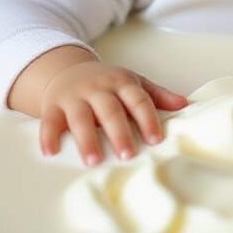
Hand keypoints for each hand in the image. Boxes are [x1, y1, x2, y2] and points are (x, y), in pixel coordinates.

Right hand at [39, 60, 187, 165]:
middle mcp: (97, 88)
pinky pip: (49, 120)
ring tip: (93, 160)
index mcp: (120, 82)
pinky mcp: (53, 106)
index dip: (147, 118)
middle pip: (109, 109)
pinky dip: (48, 136)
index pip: (137, 99)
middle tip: (127, 154)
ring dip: (86, 138)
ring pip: (80, 116)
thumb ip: (157, 95)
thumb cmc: (107, 84)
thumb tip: (184, 104)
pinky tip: (51, 152)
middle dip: (119, 131)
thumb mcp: (133, 83)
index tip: (155, 139)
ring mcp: (73, 96)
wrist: (68, 71)